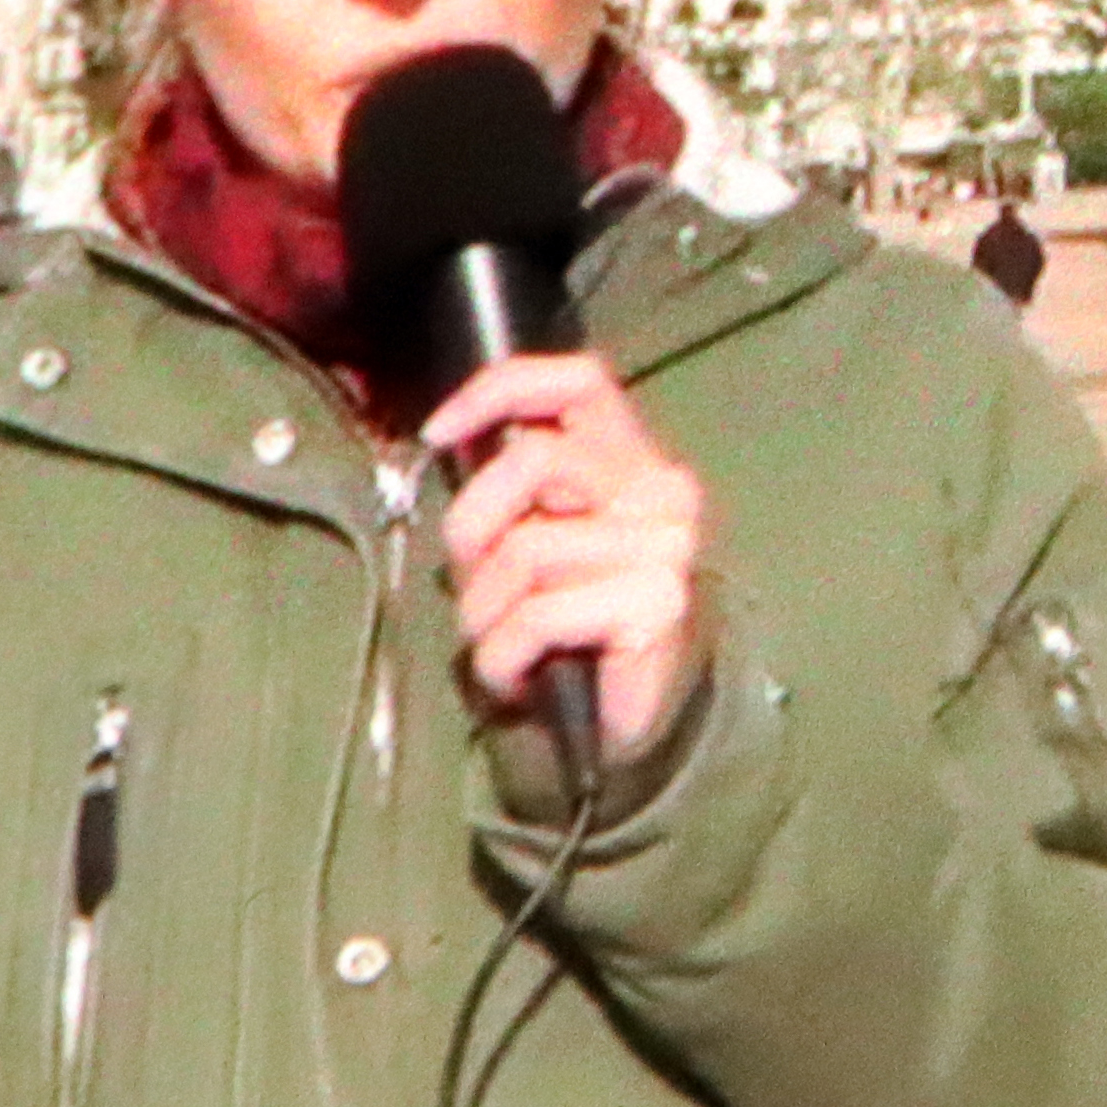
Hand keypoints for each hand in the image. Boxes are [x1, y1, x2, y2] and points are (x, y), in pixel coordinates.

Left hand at [420, 354, 706, 756]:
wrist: (627, 726)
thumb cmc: (568, 624)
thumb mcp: (532, 538)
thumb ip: (513, 488)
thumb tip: (451, 444)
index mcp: (635, 458)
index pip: (579, 381)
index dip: (502, 390)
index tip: (440, 434)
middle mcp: (662, 490)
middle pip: (534, 457)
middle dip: (473, 522)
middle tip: (470, 577)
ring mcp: (666, 546)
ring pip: (526, 547)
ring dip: (485, 611)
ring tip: (500, 643)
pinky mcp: (657, 605)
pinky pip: (540, 614)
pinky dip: (504, 654)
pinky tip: (519, 673)